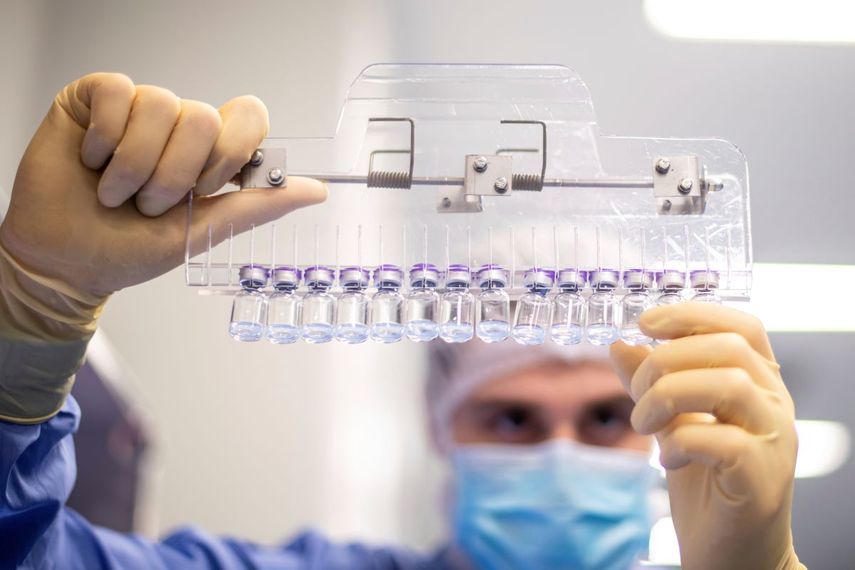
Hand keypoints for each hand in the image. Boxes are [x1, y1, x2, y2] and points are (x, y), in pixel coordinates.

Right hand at [0, 72, 325, 298]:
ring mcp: (138, 109)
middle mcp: (178, 126)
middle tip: (149, 204)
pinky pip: (118, 92)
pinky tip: (92, 161)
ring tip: (116, 193)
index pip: (248, 115)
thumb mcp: (202, 231)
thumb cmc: (130, 249)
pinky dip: (105, 139)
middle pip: (203, 116)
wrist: (66, 263)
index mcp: (209, 154)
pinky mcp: (95, 98)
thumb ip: (257, 205)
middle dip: (175, 174)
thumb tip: (315, 190)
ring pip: (160, 104)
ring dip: (135, 165)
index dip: (232, 151)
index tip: (208, 187)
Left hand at [611, 303, 803, 569]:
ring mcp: (775, 441)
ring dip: (668, 397)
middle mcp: (775, 405)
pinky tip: (669, 458)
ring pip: (729, 385)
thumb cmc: (705, 485)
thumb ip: (650, 383)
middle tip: (638, 394)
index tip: (645, 323)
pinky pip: (723, 441)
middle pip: (728, 349)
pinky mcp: (763, 479)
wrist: (730, 553)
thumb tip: (620, 345)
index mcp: (758, 384)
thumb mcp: (669, 422)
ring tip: (645, 424)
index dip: (693, 315)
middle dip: (666, 361)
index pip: (741, 327)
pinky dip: (682, 441)